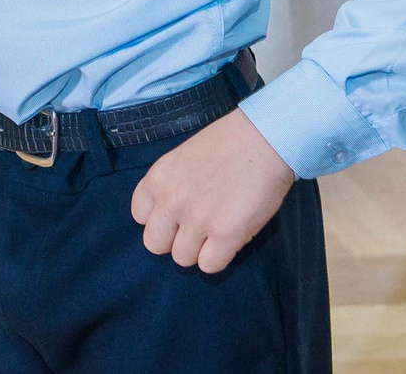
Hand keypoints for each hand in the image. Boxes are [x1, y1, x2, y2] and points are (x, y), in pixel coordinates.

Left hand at [130, 113, 295, 273]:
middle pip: (154, 244)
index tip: (175, 216)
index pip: (139, 216)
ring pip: (182, 259)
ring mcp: (197, 220)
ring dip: (199, 250)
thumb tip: (172, 215)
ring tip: (217, 232)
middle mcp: (171, 201)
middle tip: (195, 230)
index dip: (159, 219)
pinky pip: (209, 266)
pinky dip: (219, 258)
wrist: (266, 138)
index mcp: (158, 178)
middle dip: (173, 240)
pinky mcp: (225, 234)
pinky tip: (230, 240)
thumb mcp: (183, 158)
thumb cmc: (229, 142)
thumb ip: (172, 185)